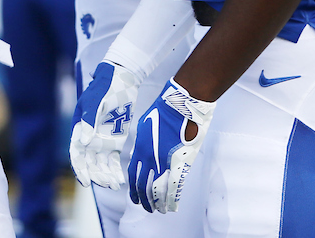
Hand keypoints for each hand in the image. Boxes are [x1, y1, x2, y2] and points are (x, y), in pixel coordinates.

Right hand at [70, 61, 141, 189]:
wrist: (122, 80)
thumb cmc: (104, 88)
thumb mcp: (95, 102)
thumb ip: (89, 121)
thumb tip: (84, 142)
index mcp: (79, 130)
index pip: (77, 154)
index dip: (79, 169)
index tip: (85, 181)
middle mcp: (89, 139)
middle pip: (89, 163)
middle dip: (96, 175)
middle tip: (104, 183)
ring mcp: (102, 142)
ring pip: (101, 165)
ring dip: (106, 176)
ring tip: (114, 185)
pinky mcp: (115, 142)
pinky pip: (113, 161)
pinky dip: (115, 171)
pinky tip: (119, 180)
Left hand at [128, 79, 214, 212]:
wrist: (180, 104)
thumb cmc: (165, 109)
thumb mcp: (145, 125)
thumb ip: (142, 141)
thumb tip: (140, 152)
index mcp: (140, 148)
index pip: (133, 175)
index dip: (134, 189)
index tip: (135, 198)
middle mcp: (149, 157)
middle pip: (143, 186)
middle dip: (144, 200)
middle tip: (147, 208)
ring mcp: (165, 161)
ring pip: (158, 189)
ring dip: (158, 202)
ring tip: (159, 210)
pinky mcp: (180, 161)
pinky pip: (174, 185)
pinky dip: (172, 198)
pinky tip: (171, 206)